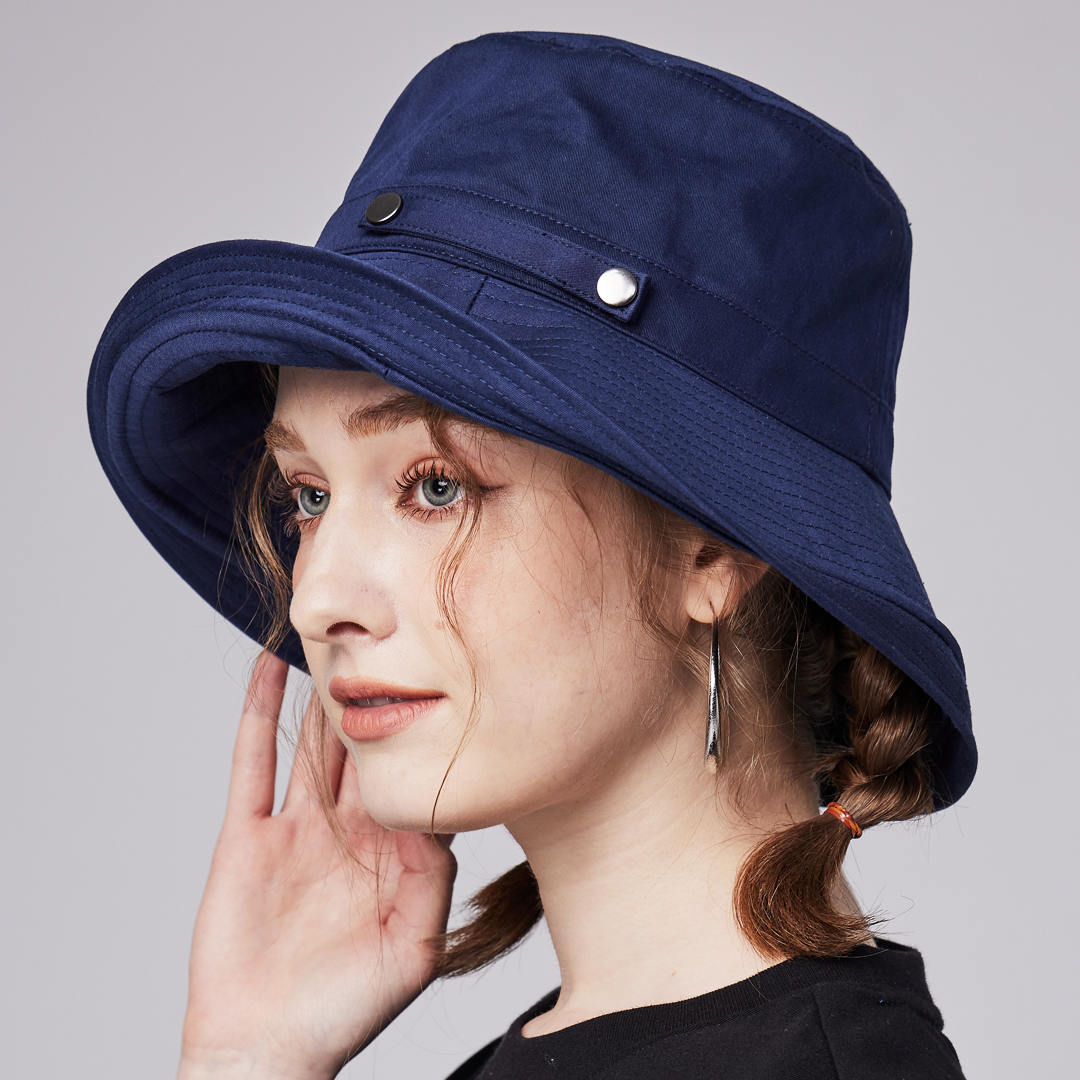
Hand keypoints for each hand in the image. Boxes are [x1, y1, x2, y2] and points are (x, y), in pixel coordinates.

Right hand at [177, 652, 456, 1079]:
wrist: (265, 1048)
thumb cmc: (343, 1010)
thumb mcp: (412, 949)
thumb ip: (433, 882)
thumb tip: (446, 819)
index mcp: (388, 850)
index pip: (411, 776)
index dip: (427, 732)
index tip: (448, 676)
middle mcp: (345, 829)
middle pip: (363, 747)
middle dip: (376, 696)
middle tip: (394, 633)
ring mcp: (295, 827)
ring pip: (312, 743)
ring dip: (322, 692)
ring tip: (335, 636)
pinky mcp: (246, 834)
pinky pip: (253, 761)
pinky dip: (259, 713)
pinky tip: (270, 668)